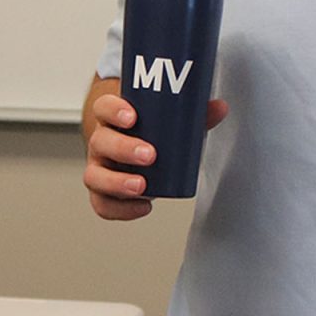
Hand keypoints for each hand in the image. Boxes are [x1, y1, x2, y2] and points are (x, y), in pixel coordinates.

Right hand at [83, 87, 228, 220]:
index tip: (132, 117)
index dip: (113, 111)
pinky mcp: (104, 192)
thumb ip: (195, 113)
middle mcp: (102, 141)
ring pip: (95, 175)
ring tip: (142, 185)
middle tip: (150, 155)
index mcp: (114, 117)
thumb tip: (220, 107)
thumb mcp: (170, 119)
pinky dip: (121, 209)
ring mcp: (100, 167)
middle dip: (124, 149)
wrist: (135, 147)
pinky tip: (144, 206)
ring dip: (117, 182)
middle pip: (101, 142)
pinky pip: (103, 204)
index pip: (103, 107)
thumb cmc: (151, 131)